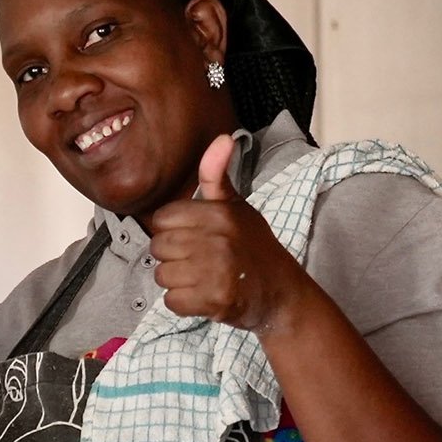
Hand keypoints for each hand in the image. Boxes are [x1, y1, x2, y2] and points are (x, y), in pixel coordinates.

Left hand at [149, 134, 313, 332]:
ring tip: (203, 278)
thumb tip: (222, 137)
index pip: (162, 219)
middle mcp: (217, 239)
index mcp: (219, 214)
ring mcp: (216, 271)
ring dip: (178, 282)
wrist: (283, 292)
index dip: (173, 230)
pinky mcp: (215, 299)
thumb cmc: (253, 247)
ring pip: (162, 275)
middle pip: (158, 247)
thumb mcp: (237, 207)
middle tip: (200, 261)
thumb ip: (216, 176)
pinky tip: (204, 296)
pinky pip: (172, 301)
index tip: (194, 238)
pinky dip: (184, 304)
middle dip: (173, 258)